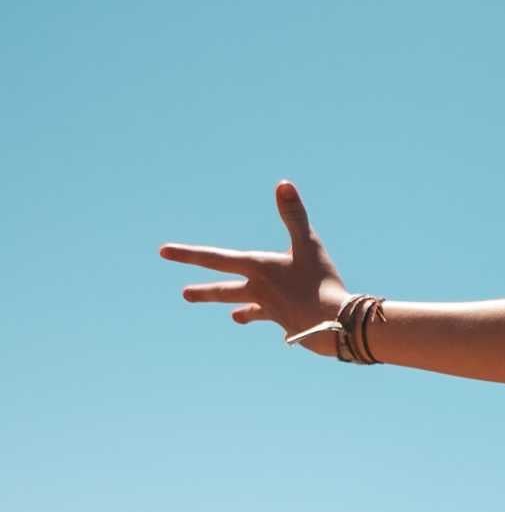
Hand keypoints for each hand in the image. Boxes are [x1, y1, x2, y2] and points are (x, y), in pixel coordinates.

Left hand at [159, 180, 349, 353]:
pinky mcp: (287, 322)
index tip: (163, 252)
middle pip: (225, 290)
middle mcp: (258, 289)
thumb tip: (283, 184)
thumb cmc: (320, 281)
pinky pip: (277, 320)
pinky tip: (280, 327)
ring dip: (239, 310)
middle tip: (185, 294)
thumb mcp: (309, 244)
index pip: (214, 259)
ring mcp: (270, 309)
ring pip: (248, 307)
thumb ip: (294, 215)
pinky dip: (279, 321)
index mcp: (258, 268)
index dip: (187, 254)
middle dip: (204, 291)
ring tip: (234, 317)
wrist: (334, 323)